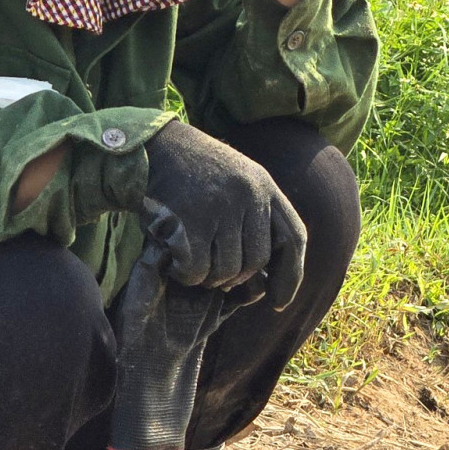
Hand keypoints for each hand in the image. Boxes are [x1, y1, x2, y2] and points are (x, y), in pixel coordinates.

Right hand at [142, 121, 306, 308]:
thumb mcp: (237, 180)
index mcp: (264, 186)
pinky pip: (198, 271)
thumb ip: (257, 215)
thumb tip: (269, 272)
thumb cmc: (195, 173)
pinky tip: (176, 260)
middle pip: (257, 261)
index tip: (278, 301)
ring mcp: (220, 207)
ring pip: (227, 270)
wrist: (154, 148)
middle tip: (216, 273)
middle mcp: (248, 195)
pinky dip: (186, 275)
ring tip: (194, 259)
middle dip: (236, 277)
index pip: (294, 238)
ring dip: (209, 276)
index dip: (290, 275)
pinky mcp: (190, 220)